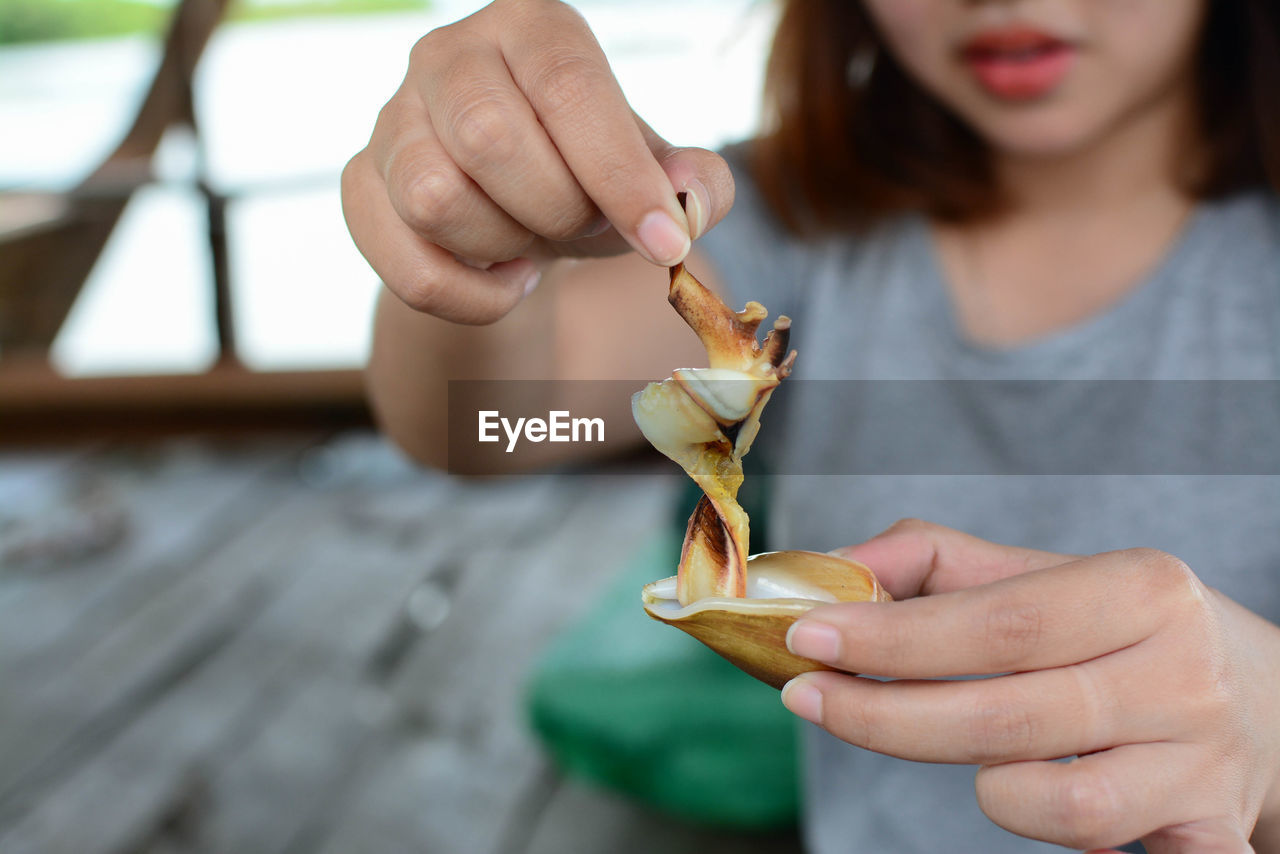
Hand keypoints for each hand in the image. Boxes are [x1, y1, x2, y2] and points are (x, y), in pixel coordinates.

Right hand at [341, 0, 733, 323]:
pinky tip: (502, 278)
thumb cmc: (588, 179)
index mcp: (531, 30)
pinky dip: (469, 298)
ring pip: (433, 198)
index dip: (619, 173)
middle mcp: (448, 56)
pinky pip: (405, 264)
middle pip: (487, 137)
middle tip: (581, 225)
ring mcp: (392, 118)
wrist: (512, 212)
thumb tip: (690, 201)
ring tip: (532, 241)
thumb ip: (695, 183)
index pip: (567, 88)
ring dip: (504, 246)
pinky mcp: (361, 183)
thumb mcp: (653, 177)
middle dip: (554, 208)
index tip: (664, 242)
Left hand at [780, 519, 1279, 852]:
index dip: (892, 637)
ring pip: (1063, 806)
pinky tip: (1032, 809)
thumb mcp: (1047, 576)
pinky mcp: (1208, 831)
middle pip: (1011, 717)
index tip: (806, 638)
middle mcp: (1179, 676)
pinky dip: (1080, 851)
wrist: (1268, 700)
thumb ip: (934, 564)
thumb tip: (831, 567)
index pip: (998, 622)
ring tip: (971, 760)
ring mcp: (1198, 764)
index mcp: (1139, 590)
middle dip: (886, 715)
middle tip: (806, 698)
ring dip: (987, 788)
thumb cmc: (1123, 630)